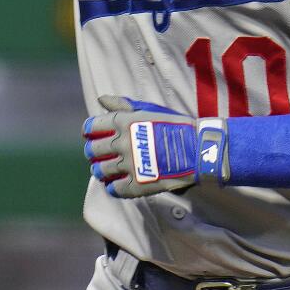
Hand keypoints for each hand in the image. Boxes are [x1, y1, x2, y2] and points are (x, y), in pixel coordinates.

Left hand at [83, 96, 227, 197]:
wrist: (199, 149)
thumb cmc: (175, 126)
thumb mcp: (149, 110)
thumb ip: (123, 105)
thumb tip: (101, 99)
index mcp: (124, 122)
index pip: (91, 127)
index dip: (89, 132)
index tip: (92, 135)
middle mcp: (123, 143)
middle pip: (93, 151)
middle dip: (93, 152)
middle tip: (97, 154)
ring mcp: (130, 165)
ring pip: (100, 171)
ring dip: (100, 171)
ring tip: (106, 171)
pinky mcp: (138, 185)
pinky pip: (114, 189)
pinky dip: (112, 187)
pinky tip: (117, 184)